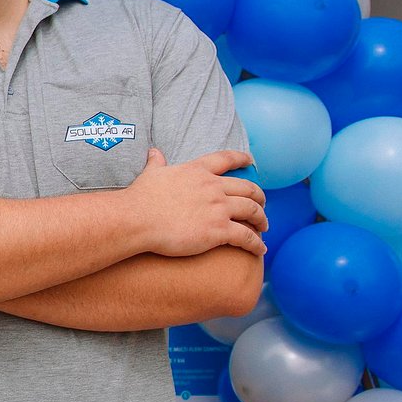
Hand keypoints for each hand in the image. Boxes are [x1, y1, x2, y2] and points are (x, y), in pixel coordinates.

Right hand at [125, 148, 267, 257]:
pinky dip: (256, 244)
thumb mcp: (151, 174)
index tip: (252, 161)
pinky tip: (260, 250)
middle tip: (261, 205)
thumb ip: (157, 162)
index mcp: (198, 171)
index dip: (242, 159)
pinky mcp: (218, 230)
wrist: (137, 219)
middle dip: (259, 197)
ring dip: (262, 220)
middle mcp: (213, 187)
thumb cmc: (141, 198)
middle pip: (248, 188)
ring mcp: (218, 209)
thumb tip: (154, 152)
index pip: (226, 159)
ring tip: (264, 227)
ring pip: (253, 211)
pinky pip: (247, 237)